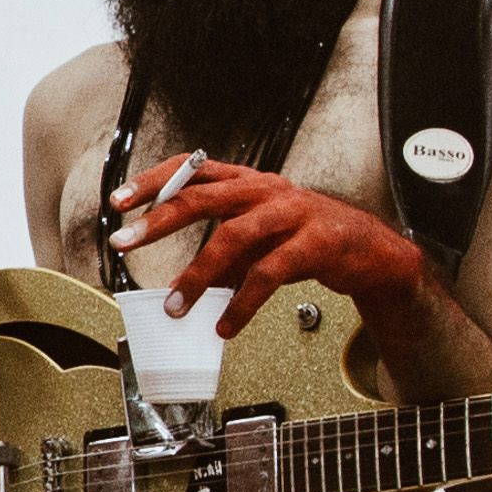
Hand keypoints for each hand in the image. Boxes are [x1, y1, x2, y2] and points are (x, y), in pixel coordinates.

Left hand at [115, 154, 444, 358]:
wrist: (373, 251)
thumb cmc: (308, 239)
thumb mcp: (260, 236)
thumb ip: (222, 250)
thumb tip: (178, 283)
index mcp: (249, 181)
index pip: (193, 167)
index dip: (154, 180)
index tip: (119, 200)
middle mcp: (267, 189)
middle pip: (203, 196)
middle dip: (159, 219)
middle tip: (125, 241)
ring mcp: (292, 214)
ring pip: (233, 237)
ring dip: (197, 274)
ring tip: (176, 306)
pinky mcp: (315, 244)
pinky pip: (269, 274)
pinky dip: (242, 303)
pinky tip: (225, 323)